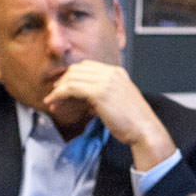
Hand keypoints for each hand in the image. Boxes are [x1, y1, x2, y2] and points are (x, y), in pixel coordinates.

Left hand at [44, 60, 174, 169]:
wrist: (144, 129)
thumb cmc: (133, 120)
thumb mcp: (118, 100)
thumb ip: (102, 94)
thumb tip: (84, 99)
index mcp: (118, 72)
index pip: (87, 66)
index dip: (72, 75)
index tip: (63, 87)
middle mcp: (112, 73)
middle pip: (77, 69)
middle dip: (63, 81)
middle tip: (55, 95)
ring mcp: (106, 81)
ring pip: (72, 77)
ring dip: (58, 89)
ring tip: (51, 101)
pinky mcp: (99, 92)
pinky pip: (71, 88)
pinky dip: (59, 94)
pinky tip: (54, 102)